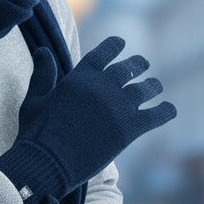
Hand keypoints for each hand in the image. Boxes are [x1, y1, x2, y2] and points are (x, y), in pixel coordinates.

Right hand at [0, 37, 175, 203]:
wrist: (48, 162)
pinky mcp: (130, 128)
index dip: (114, 46)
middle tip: (144, 64)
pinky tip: (169, 110)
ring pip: (145, 89)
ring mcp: (119, 106)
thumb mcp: (34, 99)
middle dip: (137, 65)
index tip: (121, 42)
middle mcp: (103, 86)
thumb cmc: (36, 133)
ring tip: (156, 86)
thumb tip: (42, 50)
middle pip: (128, 69)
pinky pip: (157, 115)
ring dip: (152, 86)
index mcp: (80, 77)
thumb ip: (43, 74)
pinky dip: (166, 111)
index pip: (103, 53)